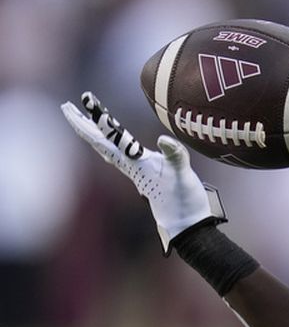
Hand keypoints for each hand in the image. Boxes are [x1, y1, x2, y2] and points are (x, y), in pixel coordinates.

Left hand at [61, 91, 224, 252]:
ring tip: (83, 119)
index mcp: (134, 162)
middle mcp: (130, 165)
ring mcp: (135, 170)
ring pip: (106, 148)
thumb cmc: (183, 200)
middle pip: (98, 142)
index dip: (90, 121)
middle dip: (82, 123)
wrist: (185, 224)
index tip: (78, 103)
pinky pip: (118, 154)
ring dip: (93, 133)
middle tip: (66, 107)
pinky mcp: (143, 174)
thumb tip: (163, 140)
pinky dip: (109, 144)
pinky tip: (110, 142)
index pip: (105, 138)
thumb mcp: (182, 174)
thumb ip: (174, 155)